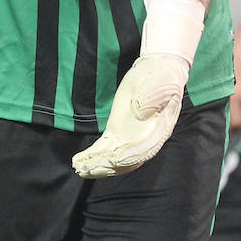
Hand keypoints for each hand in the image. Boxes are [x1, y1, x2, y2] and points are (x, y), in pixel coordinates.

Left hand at [72, 55, 188, 177]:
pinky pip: (104, 148)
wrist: (157, 71)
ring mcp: (129, 138)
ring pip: (113, 158)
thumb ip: (152, 99)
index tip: (113, 159)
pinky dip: (92, 155)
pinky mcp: (116, 132)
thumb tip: (140, 114)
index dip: (129, 155)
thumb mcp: (161, 84)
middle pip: (126, 161)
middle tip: (90, 169)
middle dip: (108, 167)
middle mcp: (144, 140)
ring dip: (97, 165)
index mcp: (160, 130)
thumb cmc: (162, 77)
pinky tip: (78, 161)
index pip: (145, 149)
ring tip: (80, 169)